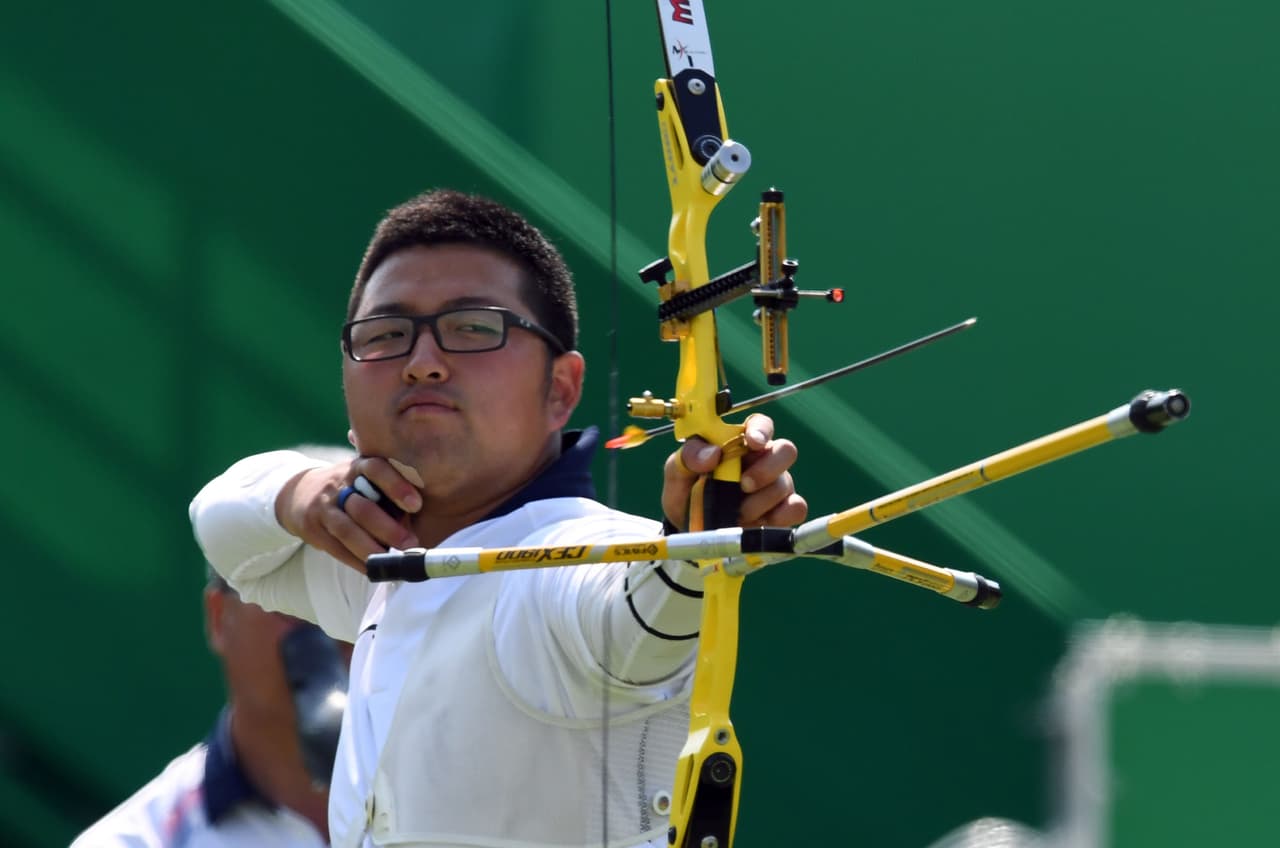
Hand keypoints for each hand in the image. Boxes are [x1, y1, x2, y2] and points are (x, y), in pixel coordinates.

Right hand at [276, 457, 422, 571]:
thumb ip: (389, 486)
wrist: (301, 492)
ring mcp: (324, 507)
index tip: (417, 505)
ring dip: (372, 549)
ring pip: (347, 531)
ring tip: (393, 560)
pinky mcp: (313, 528)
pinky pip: (336, 548)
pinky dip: (356, 561)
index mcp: (358, 467)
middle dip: (388, 529)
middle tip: (411, 544)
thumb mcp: (365, 475)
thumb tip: (431, 508)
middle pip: (363, 508)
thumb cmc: (352, 486)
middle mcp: (339, 485)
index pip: (376, 469)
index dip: (396, 486)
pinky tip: (374, 568)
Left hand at [661, 413, 806, 531]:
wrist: (688, 529)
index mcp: (739, 443)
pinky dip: (780, 516)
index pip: (760, 424)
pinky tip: (759, 522)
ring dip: (758, 502)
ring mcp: (775, 486)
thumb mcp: (677, 472)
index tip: (752, 441)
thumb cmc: (686, 492)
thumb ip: (688, 457)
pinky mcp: (781, 511)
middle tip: (744, 484)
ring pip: (785, 484)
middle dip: (767, 468)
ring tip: (735, 513)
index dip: (761, 430)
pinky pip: (795, 508)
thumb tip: (712, 453)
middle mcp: (762, 460)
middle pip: (786, 450)